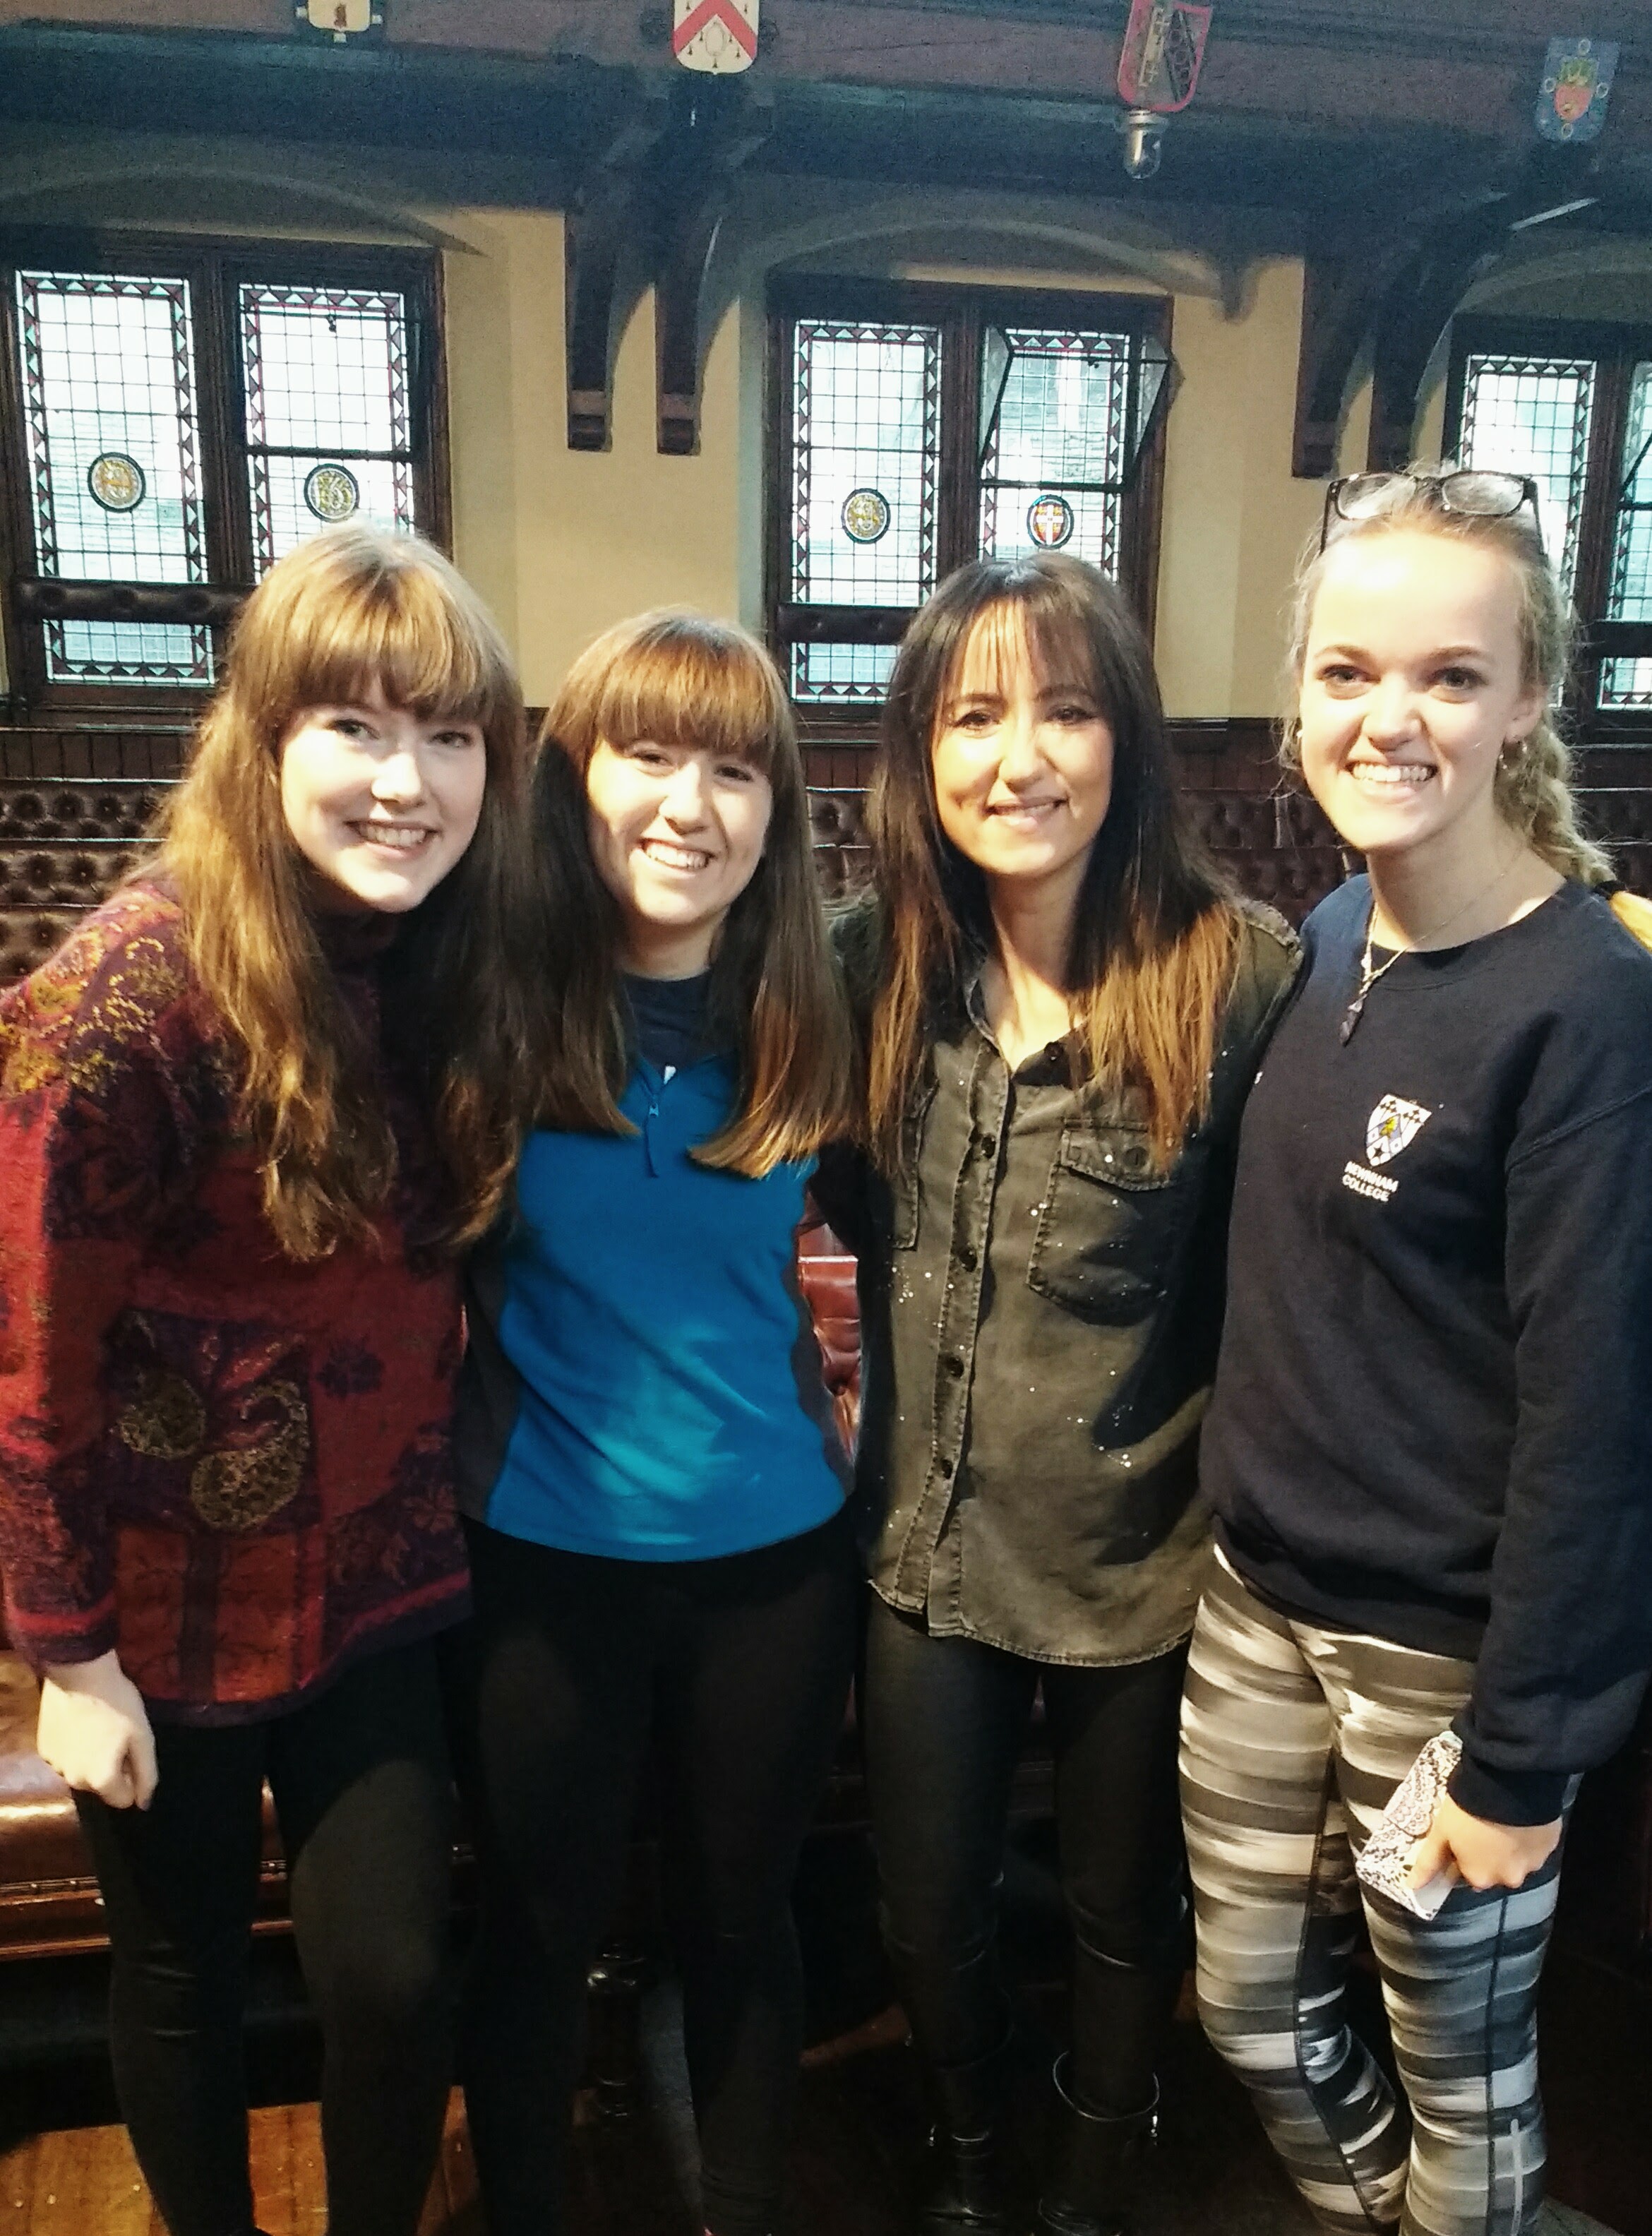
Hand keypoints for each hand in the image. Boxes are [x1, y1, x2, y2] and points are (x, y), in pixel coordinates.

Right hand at [36, 1651, 157, 1809]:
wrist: (79, 1672)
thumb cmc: (118, 1704)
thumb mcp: (143, 1737)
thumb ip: (146, 1773)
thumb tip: (143, 1803)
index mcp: (100, 1780)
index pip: (123, 1799)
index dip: (134, 1778)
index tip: (134, 1752)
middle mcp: (74, 1781)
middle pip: (101, 1787)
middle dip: (113, 1769)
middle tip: (119, 1737)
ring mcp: (55, 1765)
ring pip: (83, 1773)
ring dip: (93, 1759)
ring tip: (100, 1729)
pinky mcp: (44, 1749)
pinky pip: (67, 1758)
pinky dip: (76, 1749)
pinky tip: (82, 1725)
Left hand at [1409, 1792, 1560, 1894]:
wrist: (1508, 1784)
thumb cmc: (1467, 1809)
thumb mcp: (1440, 1832)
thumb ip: (1429, 1862)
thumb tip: (1412, 1886)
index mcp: (1481, 1878)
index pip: (1470, 1874)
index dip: (1464, 1856)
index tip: (1463, 1838)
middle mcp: (1509, 1878)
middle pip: (1496, 1870)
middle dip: (1490, 1854)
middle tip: (1483, 1826)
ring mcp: (1533, 1863)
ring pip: (1518, 1859)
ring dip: (1511, 1846)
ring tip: (1503, 1819)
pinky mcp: (1550, 1845)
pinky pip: (1536, 1845)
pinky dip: (1528, 1836)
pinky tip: (1520, 1817)